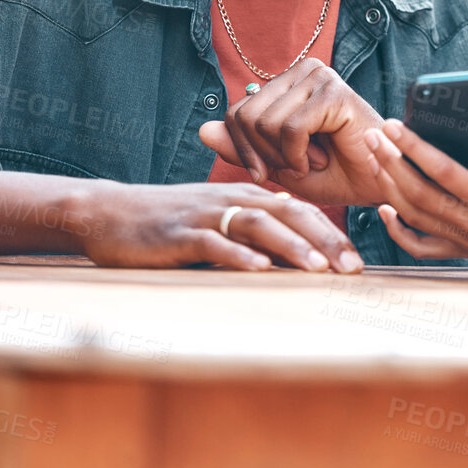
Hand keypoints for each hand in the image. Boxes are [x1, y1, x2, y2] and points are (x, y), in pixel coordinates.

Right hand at [77, 180, 362, 271]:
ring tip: (318, 268)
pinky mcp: (178, 234)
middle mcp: (231, 201)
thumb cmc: (168, 221)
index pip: (301, 212)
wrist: (109, 213)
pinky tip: (259, 270)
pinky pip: (213, 243)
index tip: (358, 262)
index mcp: (246, 197)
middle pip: (289, 215)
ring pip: (256, 225)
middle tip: (353, 268)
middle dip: (325, 241)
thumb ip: (254, 229)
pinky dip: (237, 255)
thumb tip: (295, 248)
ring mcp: (204, 216)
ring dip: (290, 246)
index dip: (332, 234)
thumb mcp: (217, 220)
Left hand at [197, 59, 390, 205]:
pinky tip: (321, 159)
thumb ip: (242, 148)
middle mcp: (303, 71)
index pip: (236, 111)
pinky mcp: (334, 93)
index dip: (243, 150)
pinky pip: (290, 129)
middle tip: (294, 167)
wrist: (377, 187)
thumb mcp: (277, 165)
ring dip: (285, 158)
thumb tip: (202, 130)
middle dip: (263, 155)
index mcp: (288, 82)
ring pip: (265, 123)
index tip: (264, 173)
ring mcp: (320, 77)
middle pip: (245, 116)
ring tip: (312, 161)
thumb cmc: (334, 175)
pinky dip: (298, 156)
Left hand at [363, 100, 467, 261]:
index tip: (392, 127)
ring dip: (388, 188)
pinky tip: (384, 207)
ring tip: (374, 160)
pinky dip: (398, 230)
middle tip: (372, 136)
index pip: (440, 171)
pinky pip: (421, 246)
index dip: (412, 148)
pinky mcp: (464, 250)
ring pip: (414, 218)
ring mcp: (466, 241)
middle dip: (389, 164)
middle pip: (417, 194)